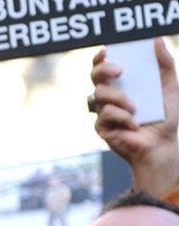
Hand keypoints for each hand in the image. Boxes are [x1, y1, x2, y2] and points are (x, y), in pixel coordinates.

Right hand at [92, 37, 178, 196]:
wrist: (161, 146)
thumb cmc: (165, 118)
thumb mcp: (170, 87)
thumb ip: (165, 64)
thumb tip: (157, 40)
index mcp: (122, 84)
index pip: (105, 66)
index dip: (101, 57)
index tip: (107, 50)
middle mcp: (109, 96)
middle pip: (95, 76)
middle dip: (104, 70)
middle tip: (121, 72)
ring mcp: (103, 111)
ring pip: (99, 94)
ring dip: (119, 98)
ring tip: (136, 108)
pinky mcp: (101, 127)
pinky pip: (105, 115)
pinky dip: (122, 117)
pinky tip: (133, 125)